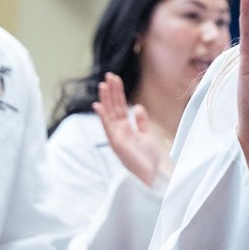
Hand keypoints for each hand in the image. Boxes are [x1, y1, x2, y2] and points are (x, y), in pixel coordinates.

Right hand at [93, 72, 165, 186]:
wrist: (150, 174)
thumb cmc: (147, 158)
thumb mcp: (146, 135)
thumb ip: (140, 122)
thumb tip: (136, 107)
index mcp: (126, 128)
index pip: (120, 106)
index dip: (118, 93)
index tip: (115, 79)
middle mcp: (119, 130)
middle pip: (113, 107)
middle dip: (111, 91)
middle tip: (109, 75)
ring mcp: (116, 136)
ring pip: (109, 114)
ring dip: (106, 99)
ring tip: (103, 85)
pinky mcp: (116, 143)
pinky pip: (107, 127)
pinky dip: (102, 116)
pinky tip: (98, 105)